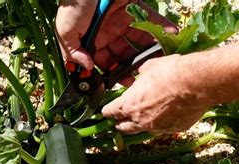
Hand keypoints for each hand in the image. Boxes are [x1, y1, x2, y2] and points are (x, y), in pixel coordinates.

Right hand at [56, 0, 175, 82]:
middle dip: (135, 64)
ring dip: (151, 48)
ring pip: (139, 38)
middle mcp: (108, 32)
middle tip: (148, 74)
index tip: (126, 82)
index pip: (105, 62)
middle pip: (124, 53)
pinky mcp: (134, 6)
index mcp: (92, 40)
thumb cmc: (74, 7)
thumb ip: (73, 53)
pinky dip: (162, 25)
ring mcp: (122, 19)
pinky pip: (150, 18)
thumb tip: (87, 68)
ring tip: (163, 58)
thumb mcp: (66, 32)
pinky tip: (173, 34)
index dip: (115, 72)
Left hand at [102, 54, 211, 133]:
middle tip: (119, 121)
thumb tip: (141, 73)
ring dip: (142, 124)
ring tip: (144, 119)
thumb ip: (141, 74)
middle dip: (121, 124)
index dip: (108, 111)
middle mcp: (141, 120)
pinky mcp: (175, 129)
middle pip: (124, 127)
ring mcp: (158, 127)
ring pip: (145, 130)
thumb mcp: (149, 67)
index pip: (111, 112)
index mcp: (129, 104)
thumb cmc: (170, 72)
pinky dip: (164, 123)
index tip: (106, 111)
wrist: (195, 83)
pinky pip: (165, 128)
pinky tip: (168, 115)